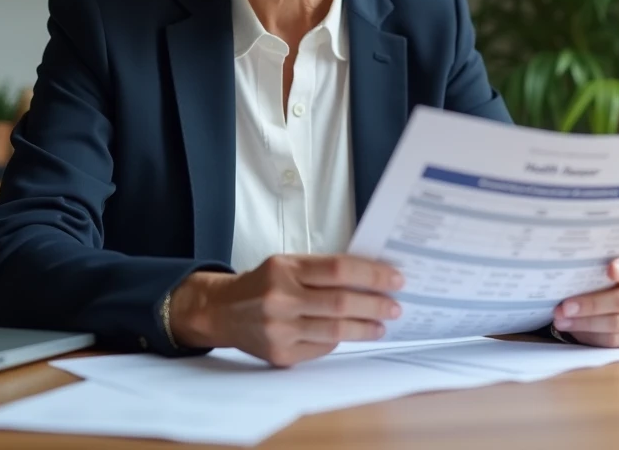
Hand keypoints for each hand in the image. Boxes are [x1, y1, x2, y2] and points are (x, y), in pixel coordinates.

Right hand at [169, 254, 403, 366]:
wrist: (222, 311)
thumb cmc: (262, 283)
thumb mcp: (287, 265)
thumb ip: (322, 270)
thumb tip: (370, 278)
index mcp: (285, 269)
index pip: (339, 269)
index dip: (372, 275)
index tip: (396, 279)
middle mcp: (281, 298)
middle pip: (341, 302)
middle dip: (375, 304)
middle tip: (395, 306)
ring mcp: (280, 329)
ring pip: (335, 331)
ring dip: (365, 328)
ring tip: (382, 324)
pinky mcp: (280, 354)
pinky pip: (321, 348)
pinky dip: (339, 341)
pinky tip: (351, 335)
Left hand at [552, 250, 618, 347]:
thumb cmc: (606, 272)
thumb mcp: (606, 261)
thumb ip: (598, 261)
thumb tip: (571, 264)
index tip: (610, 270)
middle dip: (591, 304)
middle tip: (565, 307)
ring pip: (617, 324)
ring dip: (586, 324)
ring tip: (562, 320)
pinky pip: (615, 341)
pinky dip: (591, 336)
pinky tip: (575, 330)